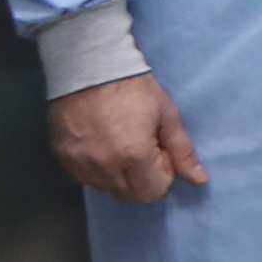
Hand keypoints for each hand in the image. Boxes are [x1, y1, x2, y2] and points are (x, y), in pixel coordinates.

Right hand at [47, 73, 207, 202]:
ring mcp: (79, 164)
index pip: (153, 192)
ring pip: (106, 188)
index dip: (163, 174)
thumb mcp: (166, 115)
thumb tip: (200, 180)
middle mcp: (103, 167)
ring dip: (119, 176)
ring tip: (122, 144)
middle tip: (144, 148)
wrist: (89, 67)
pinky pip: (85, 178)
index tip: (161, 151)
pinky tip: (102, 145)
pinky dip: (98, 170)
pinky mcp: (61, 157)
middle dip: (143, 179)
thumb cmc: (135, 88)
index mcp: (133, 156)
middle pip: (129, 195)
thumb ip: (182, 151)